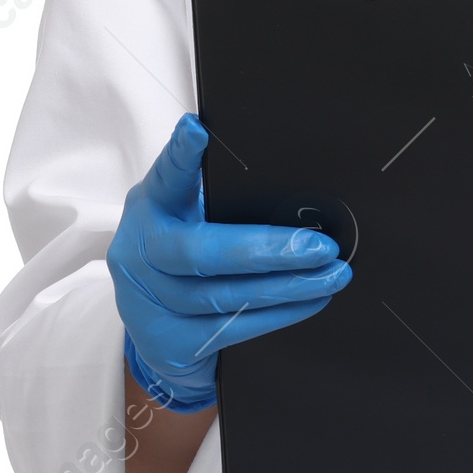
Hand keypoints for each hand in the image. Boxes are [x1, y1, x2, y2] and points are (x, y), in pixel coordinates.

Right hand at [108, 114, 351, 410]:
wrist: (157, 331)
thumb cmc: (185, 258)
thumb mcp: (189, 218)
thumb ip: (220, 200)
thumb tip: (295, 187)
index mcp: (151, 207)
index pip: (165, 178)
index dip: (179, 156)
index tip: (197, 132)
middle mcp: (140, 252)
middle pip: (198, 252)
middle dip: (266, 250)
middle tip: (321, 247)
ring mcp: (150, 301)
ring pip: (223, 295)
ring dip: (287, 286)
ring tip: (332, 274)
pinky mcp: (172, 341)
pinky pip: (233, 328)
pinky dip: (280, 314)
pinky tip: (311, 300)